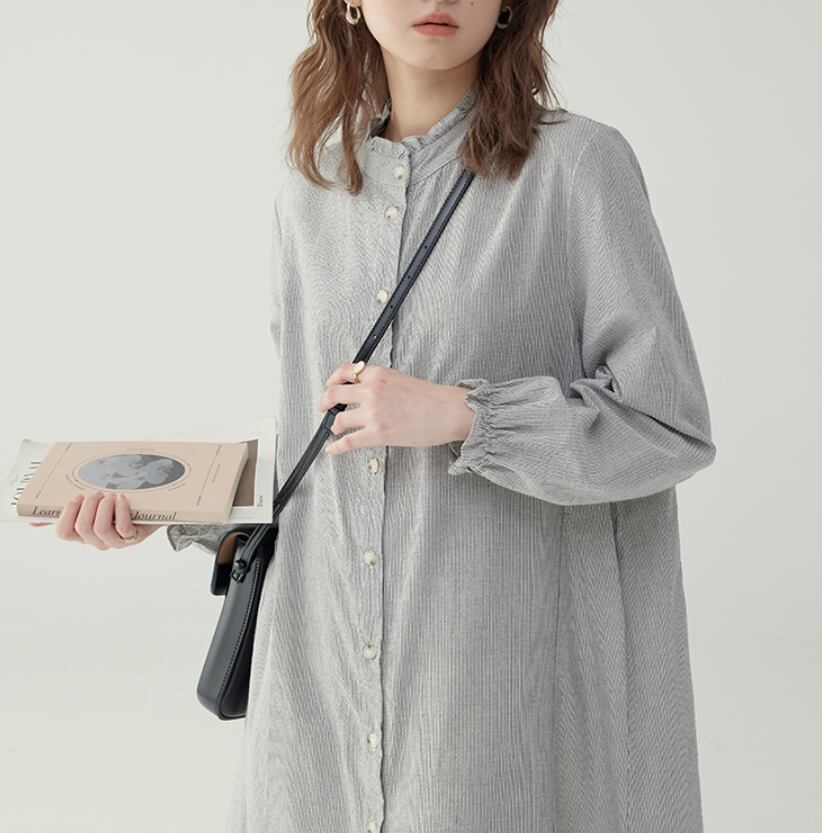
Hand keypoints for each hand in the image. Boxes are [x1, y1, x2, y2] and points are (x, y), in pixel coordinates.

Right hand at [29, 491, 162, 549]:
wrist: (148, 508)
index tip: (75, 498)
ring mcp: (115, 542)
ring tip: (110, 495)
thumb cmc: (114, 506)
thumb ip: (65, 510)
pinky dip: (121, 510)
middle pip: (82, 528)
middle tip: (96, 493)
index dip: (66, 515)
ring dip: (104, 507)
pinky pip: (123, 528)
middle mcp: (96, 541)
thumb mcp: (90, 506)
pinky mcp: (133, 538)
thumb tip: (31, 520)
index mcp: (81, 534)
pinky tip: (121, 499)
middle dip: (88, 506)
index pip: (63, 533)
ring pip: (100, 529)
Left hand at [315, 361, 475, 455]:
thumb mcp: (400, 378)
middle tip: (324, 407)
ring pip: (339, 419)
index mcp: (377, 374)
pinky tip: (333, 449)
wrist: (446, 411)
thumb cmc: (430, 397)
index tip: (330, 385)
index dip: (332, 379)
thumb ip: (379, 382)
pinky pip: (349, 441)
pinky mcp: (377, 434)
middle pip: (334, 393)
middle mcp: (371, 391)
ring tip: (336, 429)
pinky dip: (337, 447)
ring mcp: (373, 413)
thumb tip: (363, 390)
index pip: (345, 371)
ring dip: (334, 426)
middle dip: (325, 402)